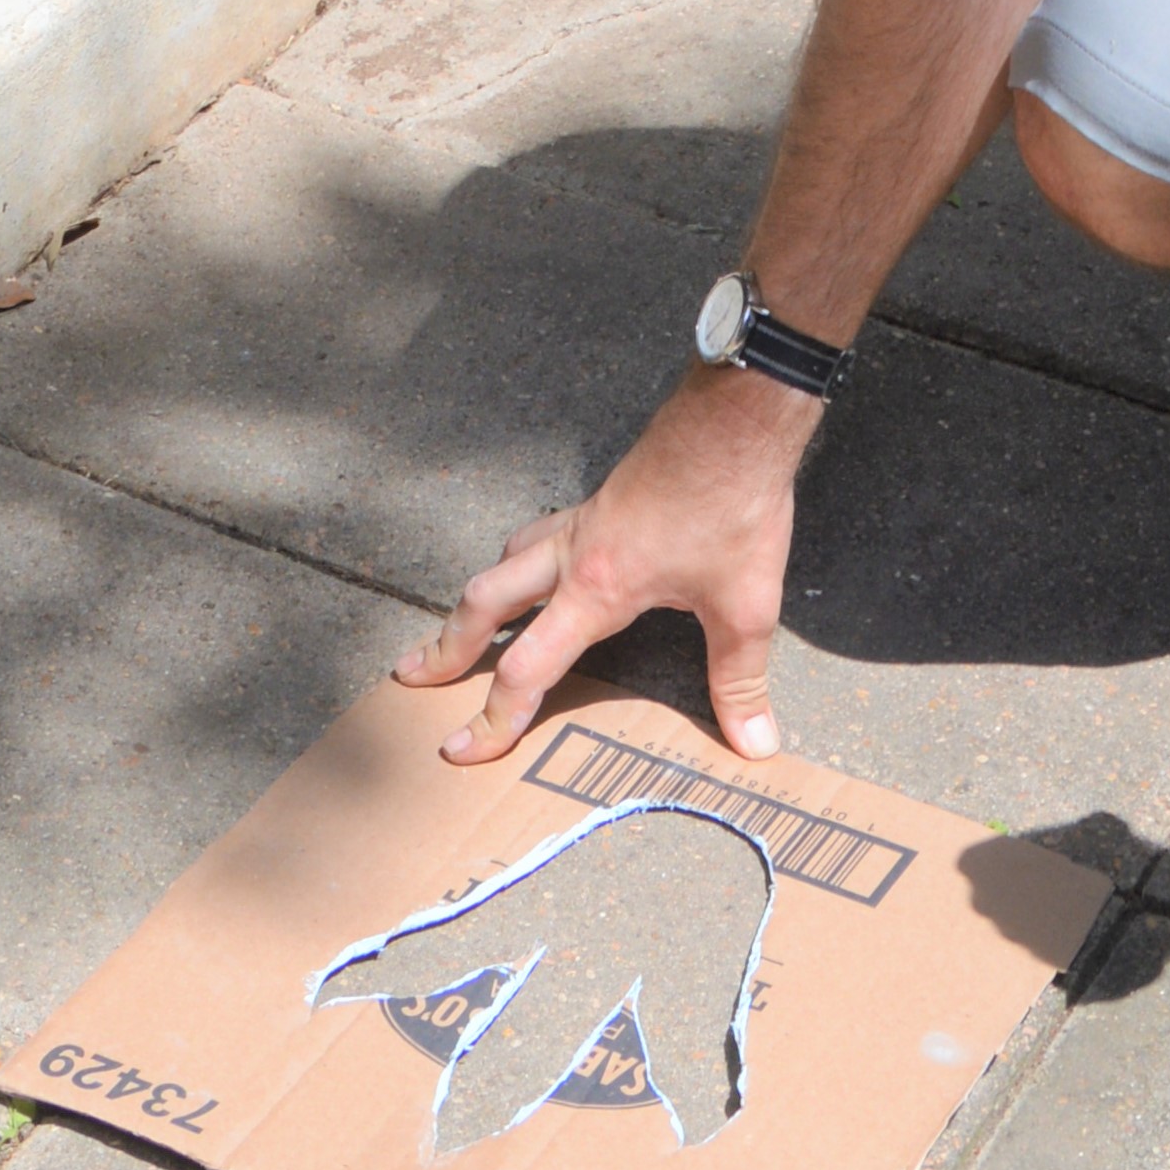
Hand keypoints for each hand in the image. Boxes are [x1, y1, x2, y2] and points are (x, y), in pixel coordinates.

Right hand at [397, 370, 817, 767]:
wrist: (735, 420)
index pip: (526, 668)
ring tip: (459, 624)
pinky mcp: (601, 500)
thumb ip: (741, 681)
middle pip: (484, 602)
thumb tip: (756, 748)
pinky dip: (519, 558)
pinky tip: (534, 564)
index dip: (494, 718)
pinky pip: (539, 535)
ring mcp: (582, 521)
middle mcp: (572, 554)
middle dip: (447, 645)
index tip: (460, 749)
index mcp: (594, 590)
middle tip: (412, 674)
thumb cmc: (734, 509)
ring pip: (506, 560)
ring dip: (476, 598)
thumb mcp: (745, 605)